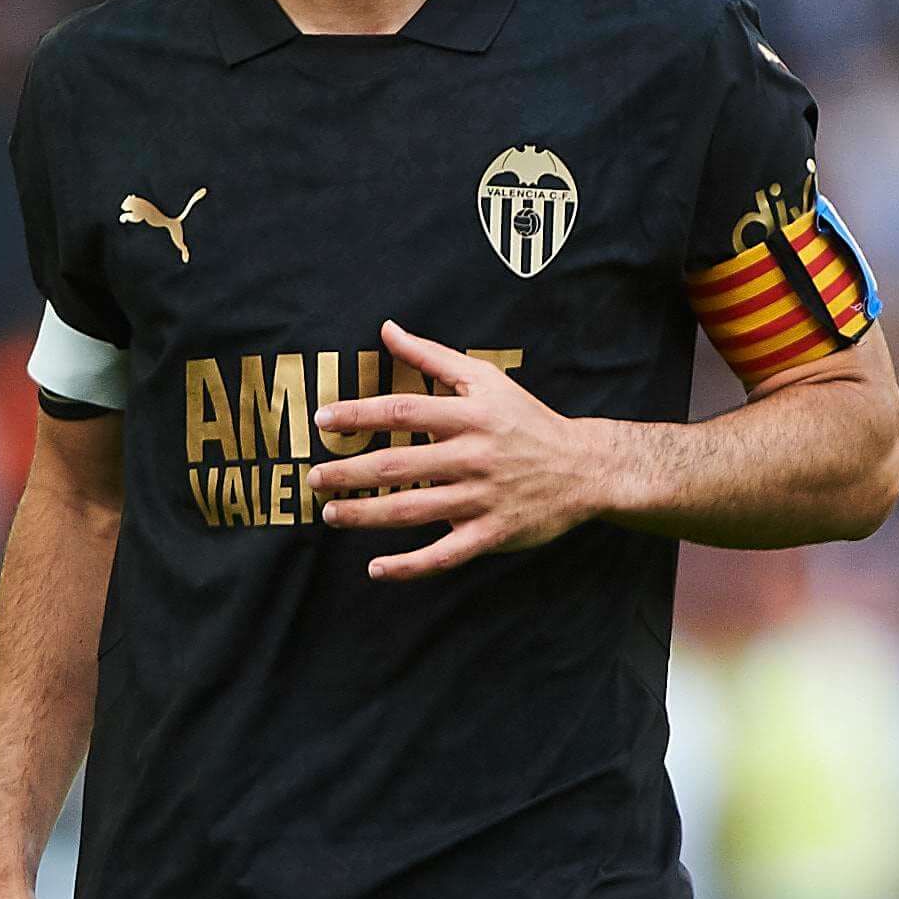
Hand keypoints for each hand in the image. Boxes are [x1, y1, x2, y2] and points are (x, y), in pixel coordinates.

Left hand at [308, 322, 630, 579]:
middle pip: (399, 464)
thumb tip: (387, 329)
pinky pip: (444, 555)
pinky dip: (409, 566)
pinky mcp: (492, 534)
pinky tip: (376, 568)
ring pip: (414, 510)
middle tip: (314, 477)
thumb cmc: (526, 420)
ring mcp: (482, 499)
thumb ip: (432, 357)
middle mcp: (473, 456)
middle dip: (350, 472)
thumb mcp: (485, 380)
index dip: (359, 414)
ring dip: (366, 514)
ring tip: (330, 514)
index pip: (403, 411)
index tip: (322, 420)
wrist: (584, 468)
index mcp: (470, 416)